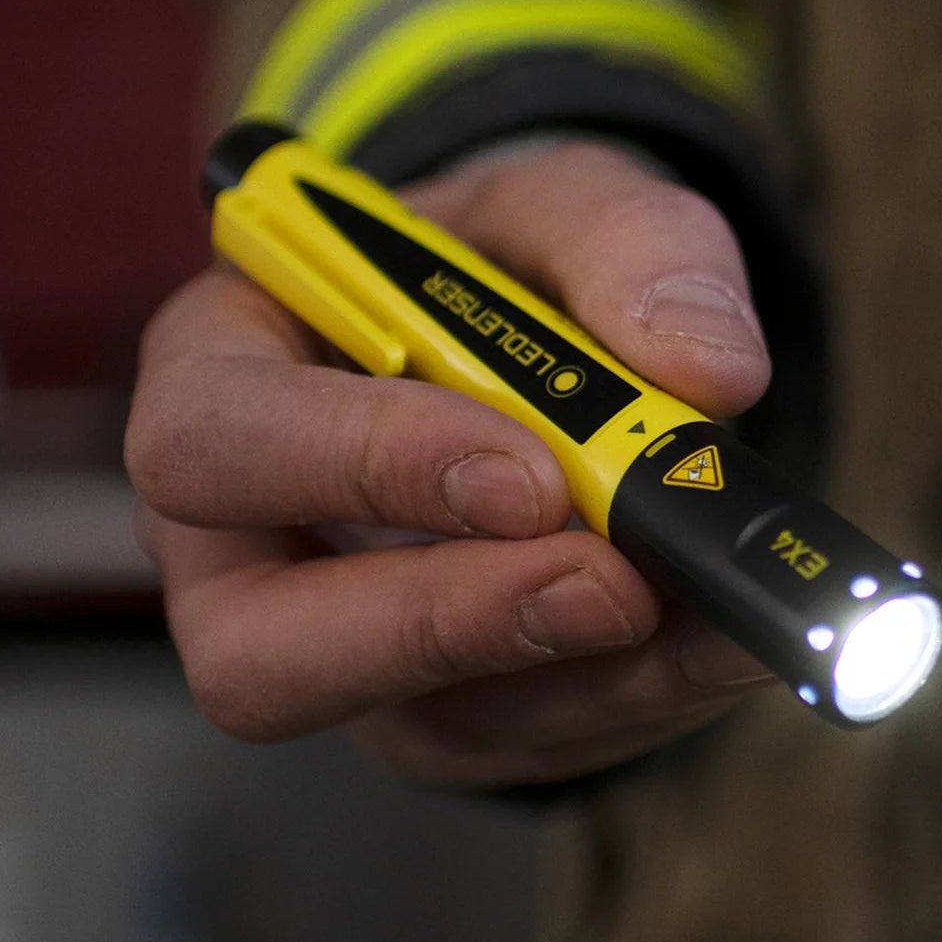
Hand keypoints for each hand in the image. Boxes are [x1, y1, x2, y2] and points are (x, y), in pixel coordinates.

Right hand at [126, 139, 776, 786]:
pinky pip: (529, 741)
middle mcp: (251, 534)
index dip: (362, 467)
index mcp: (229, 367)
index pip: (215, 443)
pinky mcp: (448, 711)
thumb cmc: (520, 261)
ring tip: (710, 604)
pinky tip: (726, 634)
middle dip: (452, 623)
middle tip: (614, 580)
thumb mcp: (576, 199)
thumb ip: (637, 249)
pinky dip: (647, 694)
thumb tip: (710, 370)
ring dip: (583, 672)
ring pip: (416, 722)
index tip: (528, 474)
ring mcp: (346, 645)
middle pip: (260, 650)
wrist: (570, 333)